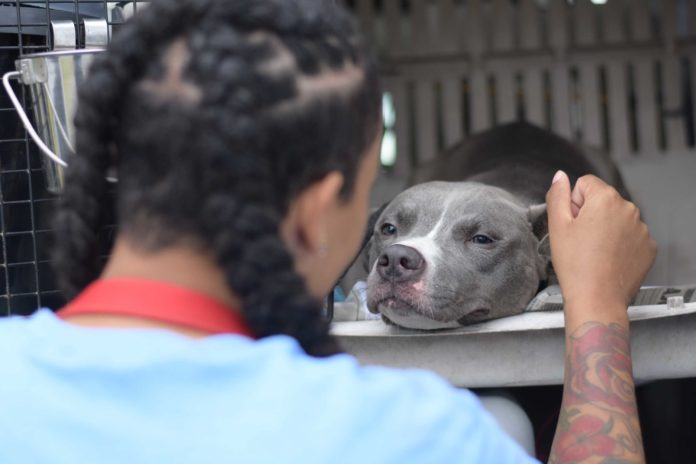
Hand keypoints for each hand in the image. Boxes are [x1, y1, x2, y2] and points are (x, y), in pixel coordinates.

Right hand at [546, 172, 656, 312]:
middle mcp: (628, 209)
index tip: (572, 224)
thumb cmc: (576, 265)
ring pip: (616, 218)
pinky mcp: (648, 246)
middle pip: (602, 200)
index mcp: (605, 199)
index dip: (573, 203)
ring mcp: (641, 229)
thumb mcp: (557, 226)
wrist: (597, 299)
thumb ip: (557, 195)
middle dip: (590, 215)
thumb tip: (560, 177)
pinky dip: (619, 244)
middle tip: (580, 240)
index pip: (585, 184)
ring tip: (594, 252)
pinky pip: (629, 236)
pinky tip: (608, 259)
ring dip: (605, 229)